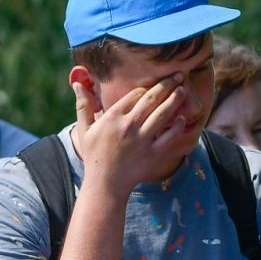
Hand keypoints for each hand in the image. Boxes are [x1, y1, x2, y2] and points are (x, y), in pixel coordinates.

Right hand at [71, 73, 193, 197]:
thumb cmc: (94, 156)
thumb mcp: (85, 130)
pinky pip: (169, 136)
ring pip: (162, 114)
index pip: (134, 94)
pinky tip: (182, 118)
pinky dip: (177, 126)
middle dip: (166, 84)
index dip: (146, 88)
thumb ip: (83, 105)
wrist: (105, 184)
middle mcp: (128, 126)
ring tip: (183, 90)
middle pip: (151, 99)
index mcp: (112, 117)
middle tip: (178, 75)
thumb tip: (77, 83)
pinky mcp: (152, 154)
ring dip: (175, 99)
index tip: (153, 85)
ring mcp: (142, 140)